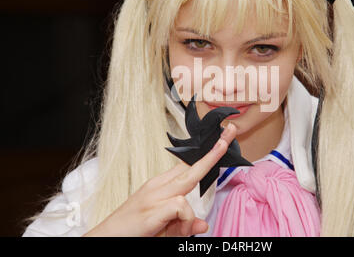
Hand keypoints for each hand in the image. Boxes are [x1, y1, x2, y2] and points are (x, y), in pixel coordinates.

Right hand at [83, 123, 236, 236]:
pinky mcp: (153, 209)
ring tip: (181, 231)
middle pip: (192, 165)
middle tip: (230, 133)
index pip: (187, 165)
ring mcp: (155, 195)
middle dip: (214, 150)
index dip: (205, 154)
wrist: (104, 238)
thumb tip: (204, 223)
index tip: (221, 140)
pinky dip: (185, 220)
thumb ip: (184, 223)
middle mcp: (158, 186)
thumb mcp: (164, 227)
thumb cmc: (132, 231)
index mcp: (160, 186)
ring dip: (191, 212)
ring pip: (189, 181)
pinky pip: (181, 205)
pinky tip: (175, 230)